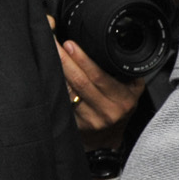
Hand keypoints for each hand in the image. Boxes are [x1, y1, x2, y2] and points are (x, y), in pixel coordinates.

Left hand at [49, 17, 144, 151]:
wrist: (109, 138)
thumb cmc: (120, 106)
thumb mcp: (132, 90)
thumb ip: (124, 73)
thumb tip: (105, 47)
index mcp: (123, 99)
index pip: (100, 77)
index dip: (83, 60)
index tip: (70, 44)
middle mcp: (107, 111)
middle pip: (80, 82)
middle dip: (64, 59)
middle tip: (52, 41)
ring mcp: (90, 119)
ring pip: (68, 91)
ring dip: (55, 70)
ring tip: (46, 52)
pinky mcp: (75, 124)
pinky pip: (62, 101)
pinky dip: (54, 85)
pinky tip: (46, 72)